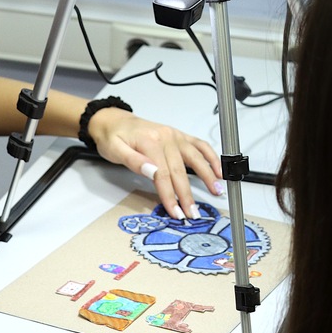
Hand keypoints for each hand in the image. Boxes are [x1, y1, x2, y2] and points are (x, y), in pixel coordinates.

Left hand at [87, 108, 223, 219]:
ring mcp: (175, 136)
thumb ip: (134, 161)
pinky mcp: (179, 136)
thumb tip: (152, 171)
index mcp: (150, 141)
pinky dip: (211, 157)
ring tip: (216, 191)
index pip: (163, 174)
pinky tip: (219, 169)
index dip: (170, 195)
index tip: (175, 212)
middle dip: (187, 195)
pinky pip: (200, 145)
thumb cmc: (112, 136)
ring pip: (196, 157)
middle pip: (180, 170)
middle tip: (193, 213)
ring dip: (208, 175)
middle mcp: (166, 137)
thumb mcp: (114, 150)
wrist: (113, 120)